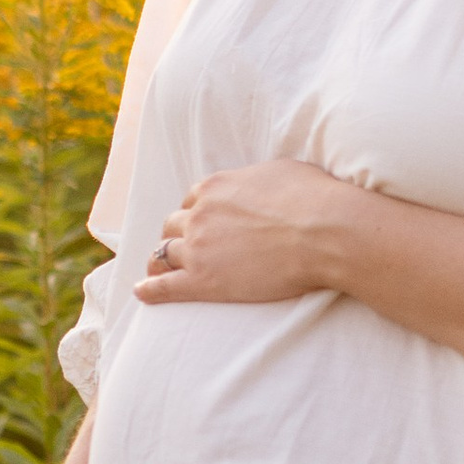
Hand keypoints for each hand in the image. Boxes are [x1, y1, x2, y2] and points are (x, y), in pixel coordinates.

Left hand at [132, 160, 351, 305]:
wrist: (323, 232)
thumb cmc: (313, 198)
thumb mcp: (280, 171)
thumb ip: (256, 179)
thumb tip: (260, 184)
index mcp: (214, 188)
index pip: (191, 201)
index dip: (194, 214)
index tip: (199, 224)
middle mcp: (199, 216)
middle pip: (173, 225)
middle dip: (176, 236)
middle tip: (180, 248)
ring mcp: (198, 249)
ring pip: (164, 253)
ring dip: (160, 261)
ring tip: (155, 270)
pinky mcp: (203, 282)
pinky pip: (165, 286)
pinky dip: (150, 289)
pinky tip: (141, 292)